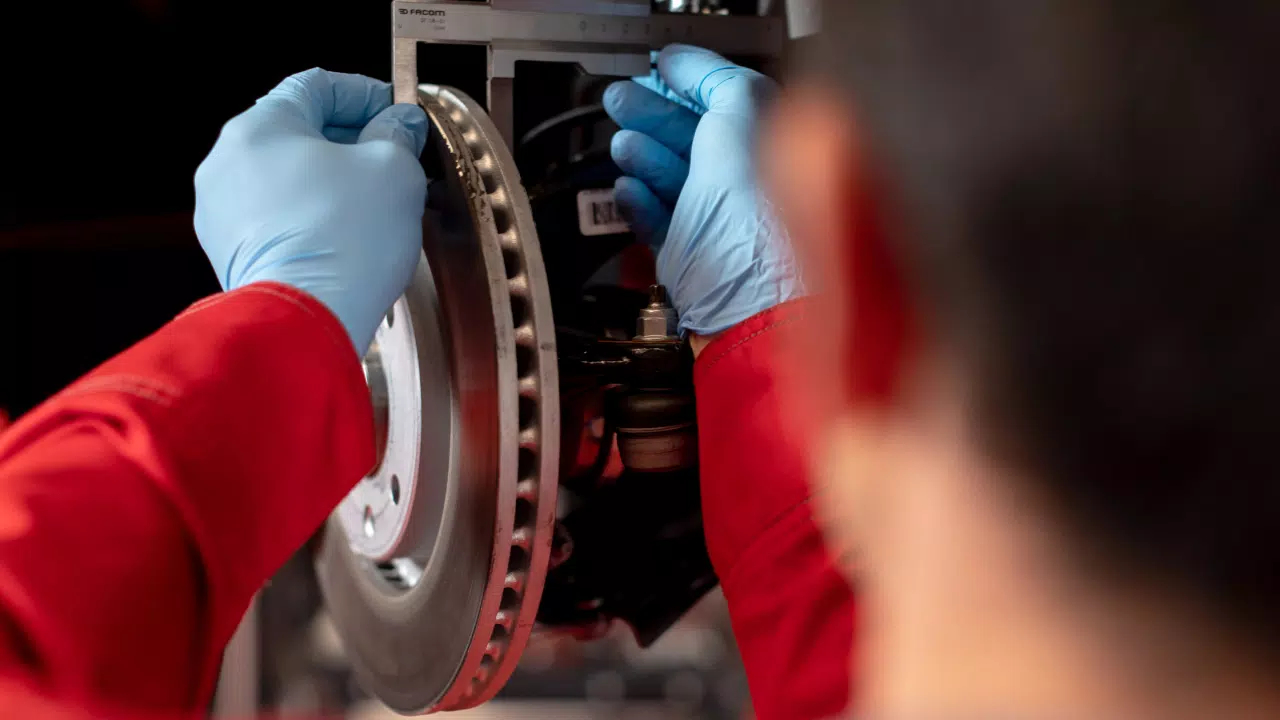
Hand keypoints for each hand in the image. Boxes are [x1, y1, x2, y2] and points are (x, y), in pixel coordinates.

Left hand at [195, 69, 429, 354]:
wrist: (308, 318)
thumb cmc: (346, 239)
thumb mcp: (394, 169)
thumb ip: (397, 134)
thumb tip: (400, 123)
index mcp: (261, 126)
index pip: (316, 86)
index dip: (364, 93)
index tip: (395, 112)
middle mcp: (228, 162)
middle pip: (296, 132)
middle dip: (349, 142)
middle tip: (391, 160)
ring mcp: (221, 211)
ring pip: (284, 179)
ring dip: (329, 182)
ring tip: (372, 204)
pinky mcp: (229, 254)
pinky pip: (274, 219)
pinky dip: (309, 218)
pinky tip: (344, 238)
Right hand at [603, 45, 803, 337]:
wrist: (754, 312)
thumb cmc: (762, 226)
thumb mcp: (741, 121)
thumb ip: (717, 83)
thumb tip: (685, 64)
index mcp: (784, 151)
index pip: (734, 104)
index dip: (693, 83)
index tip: (661, 72)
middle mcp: (762, 189)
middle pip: (701, 141)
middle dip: (656, 116)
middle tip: (621, 99)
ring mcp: (732, 229)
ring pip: (681, 182)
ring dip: (645, 156)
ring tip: (621, 142)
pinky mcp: (704, 267)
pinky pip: (668, 227)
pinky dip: (644, 205)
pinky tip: (626, 189)